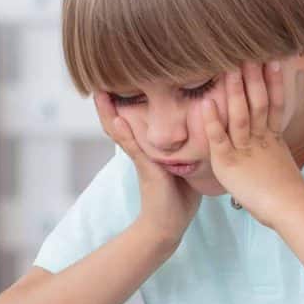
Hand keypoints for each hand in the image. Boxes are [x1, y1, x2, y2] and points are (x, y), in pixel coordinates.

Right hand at [93, 90, 199, 243]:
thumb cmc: (179, 198)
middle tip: (98, 78)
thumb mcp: (184, 166)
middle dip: (109, 102)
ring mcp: (140, 159)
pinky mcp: (145, 169)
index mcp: (149, 148)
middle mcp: (141, 150)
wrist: (168, 225)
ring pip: (120, 131)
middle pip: (119, 121)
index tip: (121, 79)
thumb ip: (187, 148)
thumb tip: (204, 131)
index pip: (133, 119)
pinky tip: (118, 118)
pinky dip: (124, 133)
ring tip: (100, 92)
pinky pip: (133, 148)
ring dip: (108, 112)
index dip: (125, 102)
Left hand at [199, 60, 303, 222]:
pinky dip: (212, 121)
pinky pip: (219, 139)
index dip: (274, 81)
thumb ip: (274, 150)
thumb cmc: (286, 194)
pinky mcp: (229, 163)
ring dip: (234, 90)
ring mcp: (245, 150)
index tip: (273, 59)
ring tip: (228, 67)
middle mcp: (260, 139)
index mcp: (273, 138)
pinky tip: (205, 104)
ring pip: (240, 114)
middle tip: (249, 51)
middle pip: (258, 102)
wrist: (290, 209)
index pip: (273, 103)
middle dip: (253, 76)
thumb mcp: (281, 164)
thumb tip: (275, 144)